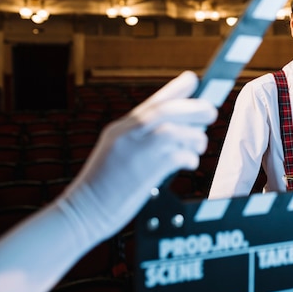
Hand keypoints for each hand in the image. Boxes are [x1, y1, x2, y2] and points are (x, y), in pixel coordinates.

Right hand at [58, 71, 217, 242]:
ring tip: (199, 144)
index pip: (151, 103)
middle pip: (166, 111)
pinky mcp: (144, 173)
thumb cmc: (105, 186)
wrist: (82, 212)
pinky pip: (176, 156)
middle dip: (193, 108)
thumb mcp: (117, 153)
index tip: (192, 79)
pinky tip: (189, 161)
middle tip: (210, 111)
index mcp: (120, 130)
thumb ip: (141, 139)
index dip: (175, 89)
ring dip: (194, 135)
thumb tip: (178, 128)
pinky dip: (189, 157)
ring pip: (174, 131)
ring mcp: (135, 153)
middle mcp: (127, 136)